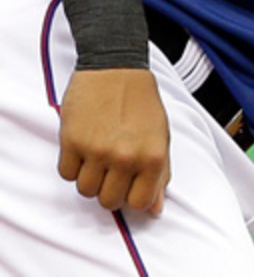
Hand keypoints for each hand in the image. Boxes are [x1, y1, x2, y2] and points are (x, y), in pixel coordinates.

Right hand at [57, 68, 170, 214]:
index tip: (129, 186)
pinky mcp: (72, 142)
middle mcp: (126, 157)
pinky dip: (73, 166)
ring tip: (99, 155)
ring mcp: (97, 150)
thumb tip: (154, 209)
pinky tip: (84, 146)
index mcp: (153, 156)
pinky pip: (67, 174)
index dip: (132, 198)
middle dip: (110, 190)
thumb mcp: (161, 136)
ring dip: (91, 178)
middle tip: (112, 169)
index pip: (139, 204)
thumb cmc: (142, 102)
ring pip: (86, 191)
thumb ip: (160, 174)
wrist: (116, 68)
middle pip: (108, 202)